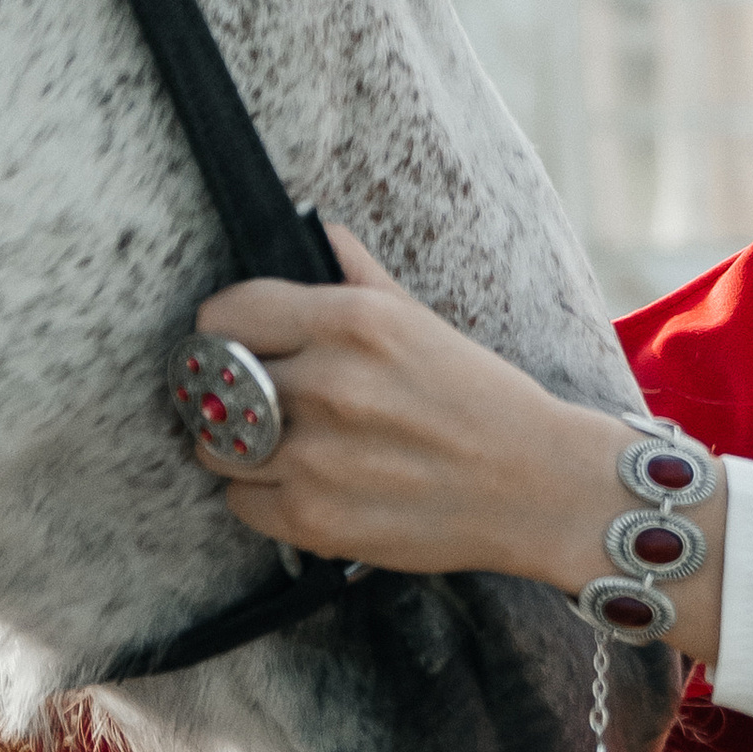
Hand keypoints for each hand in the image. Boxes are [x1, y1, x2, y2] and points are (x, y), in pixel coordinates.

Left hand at [193, 228, 724, 669]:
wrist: (541, 487)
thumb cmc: (484, 401)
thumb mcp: (422, 322)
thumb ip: (358, 277)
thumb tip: (316, 232)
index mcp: (353, 321)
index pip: (226, 314)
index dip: (223, 330)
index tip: (232, 344)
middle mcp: (329, 383)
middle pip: (211, 383)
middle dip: (228, 393)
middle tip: (259, 403)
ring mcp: (316, 455)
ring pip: (216, 448)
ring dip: (239, 448)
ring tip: (283, 448)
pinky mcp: (314, 518)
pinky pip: (239, 503)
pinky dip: (261, 497)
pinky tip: (306, 486)